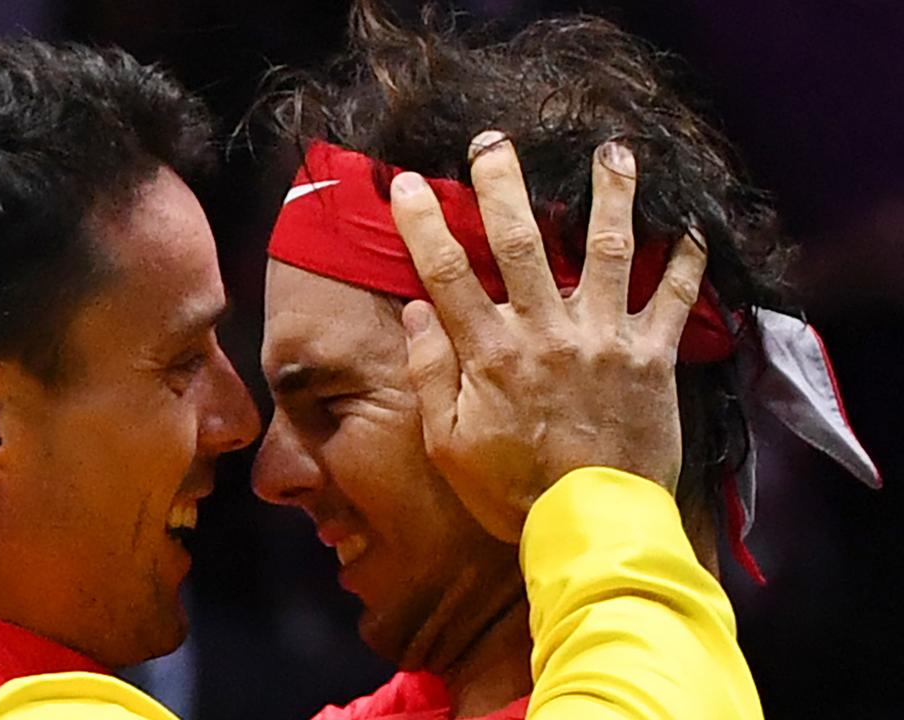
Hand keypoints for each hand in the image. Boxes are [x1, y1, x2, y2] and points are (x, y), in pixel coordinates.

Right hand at [390, 131, 706, 543]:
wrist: (592, 526)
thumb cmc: (511, 490)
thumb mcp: (448, 443)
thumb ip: (430, 374)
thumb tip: (418, 312)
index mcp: (492, 352)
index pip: (449, 273)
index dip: (424, 224)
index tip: (409, 183)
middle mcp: (548, 332)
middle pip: (522, 243)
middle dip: (504, 186)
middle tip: (495, 142)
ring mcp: (604, 340)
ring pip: (607, 252)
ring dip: (610, 197)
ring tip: (614, 152)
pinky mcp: (652, 359)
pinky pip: (676, 302)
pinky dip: (687, 263)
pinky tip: (693, 226)